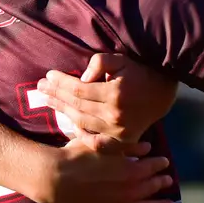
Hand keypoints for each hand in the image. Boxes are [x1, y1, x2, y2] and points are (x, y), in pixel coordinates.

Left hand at [37, 53, 178, 143]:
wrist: (163, 92)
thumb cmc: (140, 72)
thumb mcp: (120, 60)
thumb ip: (99, 64)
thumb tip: (81, 79)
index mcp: (114, 94)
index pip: (78, 89)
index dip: (61, 83)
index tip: (48, 76)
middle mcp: (115, 115)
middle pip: (77, 107)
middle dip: (56, 96)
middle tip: (40, 88)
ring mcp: (119, 131)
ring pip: (83, 123)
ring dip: (64, 112)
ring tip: (49, 102)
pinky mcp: (123, 140)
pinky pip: (98, 142)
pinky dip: (84, 137)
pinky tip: (70, 128)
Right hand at [47, 134, 174, 202]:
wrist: (56, 178)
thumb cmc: (76, 156)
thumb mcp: (102, 144)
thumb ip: (127, 146)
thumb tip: (148, 148)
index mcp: (130, 169)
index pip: (151, 166)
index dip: (159, 164)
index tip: (164, 162)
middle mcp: (131, 190)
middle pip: (151, 187)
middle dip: (161, 182)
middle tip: (168, 181)